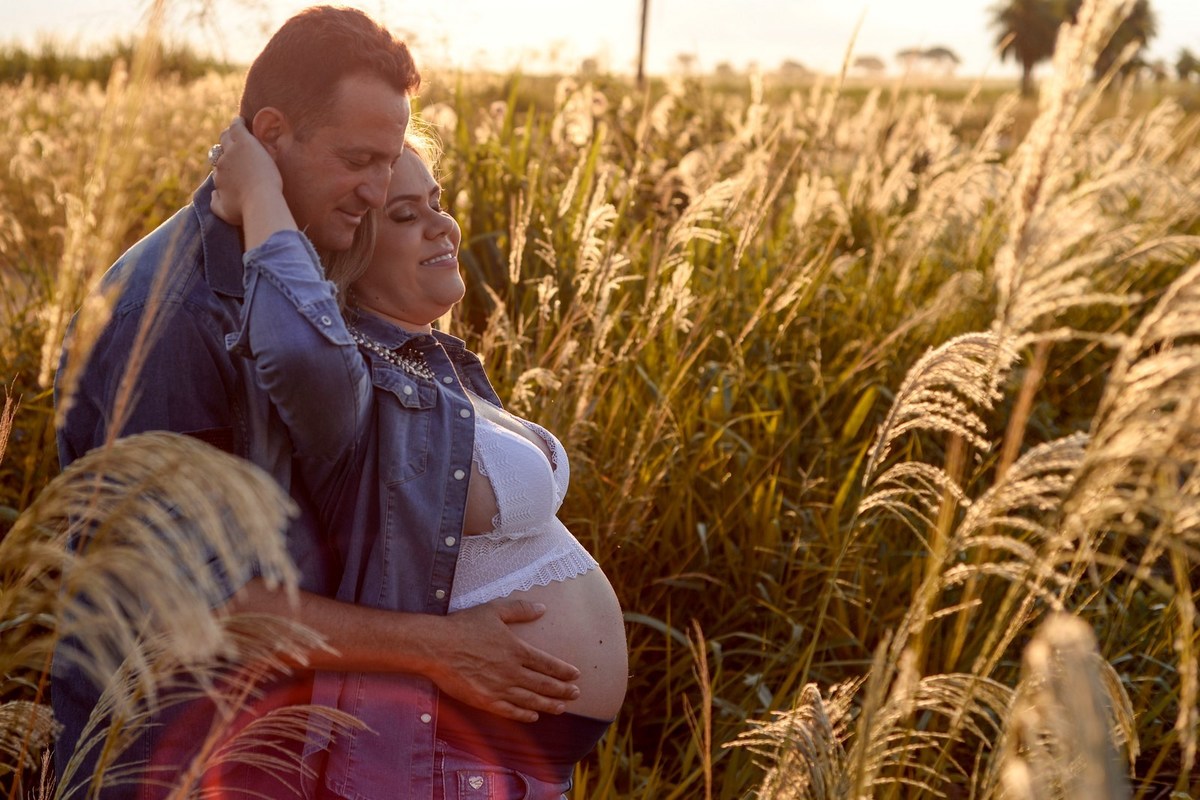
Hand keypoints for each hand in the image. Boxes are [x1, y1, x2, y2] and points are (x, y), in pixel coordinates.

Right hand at [209, 117, 285, 228]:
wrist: (259, 202)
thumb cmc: (245, 210)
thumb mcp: (224, 211)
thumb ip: (215, 202)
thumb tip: (213, 193)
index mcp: (219, 176)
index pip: (220, 166)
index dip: (226, 165)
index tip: (233, 165)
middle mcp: (221, 163)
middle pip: (220, 150)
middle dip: (225, 148)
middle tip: (232, 145)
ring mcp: (232, 152)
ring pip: (227, 138)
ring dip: (231, 135)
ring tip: (236, 131)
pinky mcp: (244, 143)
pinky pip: (236, 127)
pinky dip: (238, 123)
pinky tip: (241, 119)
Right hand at [420, 599, 580, 722]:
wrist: (437, 647)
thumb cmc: (465, 626)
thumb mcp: (494, 610)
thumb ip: (520, 609)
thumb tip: (542, 608)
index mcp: (517, 650)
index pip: (547, 664)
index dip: (563, 671)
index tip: (576, 675)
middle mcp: (512, 672)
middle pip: (543, 685)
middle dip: (562, 690)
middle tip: (576, 694)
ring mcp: (499, 688)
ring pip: (530, 701)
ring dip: (549, 705)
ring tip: (562, 708)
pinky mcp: (485, 701)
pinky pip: (510, 711)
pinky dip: (524, 715)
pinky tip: (534, 716)